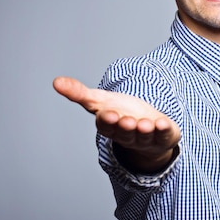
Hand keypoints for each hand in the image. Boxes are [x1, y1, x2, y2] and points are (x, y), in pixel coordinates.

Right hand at [53, 76, 179, 172]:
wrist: (147, 126)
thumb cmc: (121, 112)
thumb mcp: (100, 101)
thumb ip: (79, 93)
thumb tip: (55, 81)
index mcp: (110, 127)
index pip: (106, 126)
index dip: (107, 121)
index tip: (108, 114)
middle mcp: (127, 135)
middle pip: (125, 133)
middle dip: (125, 127)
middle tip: (126, 121)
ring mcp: (146, 138)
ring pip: (144, 136)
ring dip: (144, 130)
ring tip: (145, 124)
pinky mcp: (164, 135)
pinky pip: (164, 134)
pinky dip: (164, 130)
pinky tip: (162, 122)